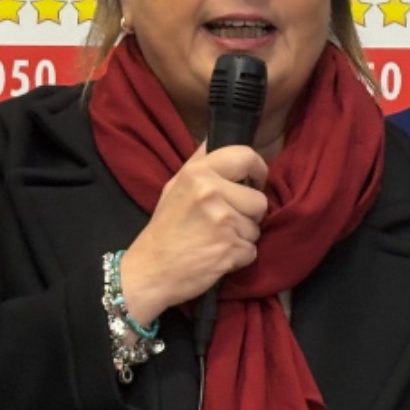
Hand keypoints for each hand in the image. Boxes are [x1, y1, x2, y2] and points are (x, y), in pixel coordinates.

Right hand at [119, 144, 268, 325]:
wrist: (150, 271)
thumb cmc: (164, 229)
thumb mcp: (174, 186)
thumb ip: (198, 163)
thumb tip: (217, 138)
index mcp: (197, 173)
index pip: (245, 156)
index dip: (257, 169)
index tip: (254, 181)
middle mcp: (211, 193)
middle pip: (259, 199)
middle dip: (249, 213)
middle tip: (226, 221)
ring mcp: (223, 222)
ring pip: (257, 227)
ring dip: (243, 237)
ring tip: (217, 240)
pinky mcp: (230, 249)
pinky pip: (252, 250)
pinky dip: (239, 256)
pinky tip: (218, 255)